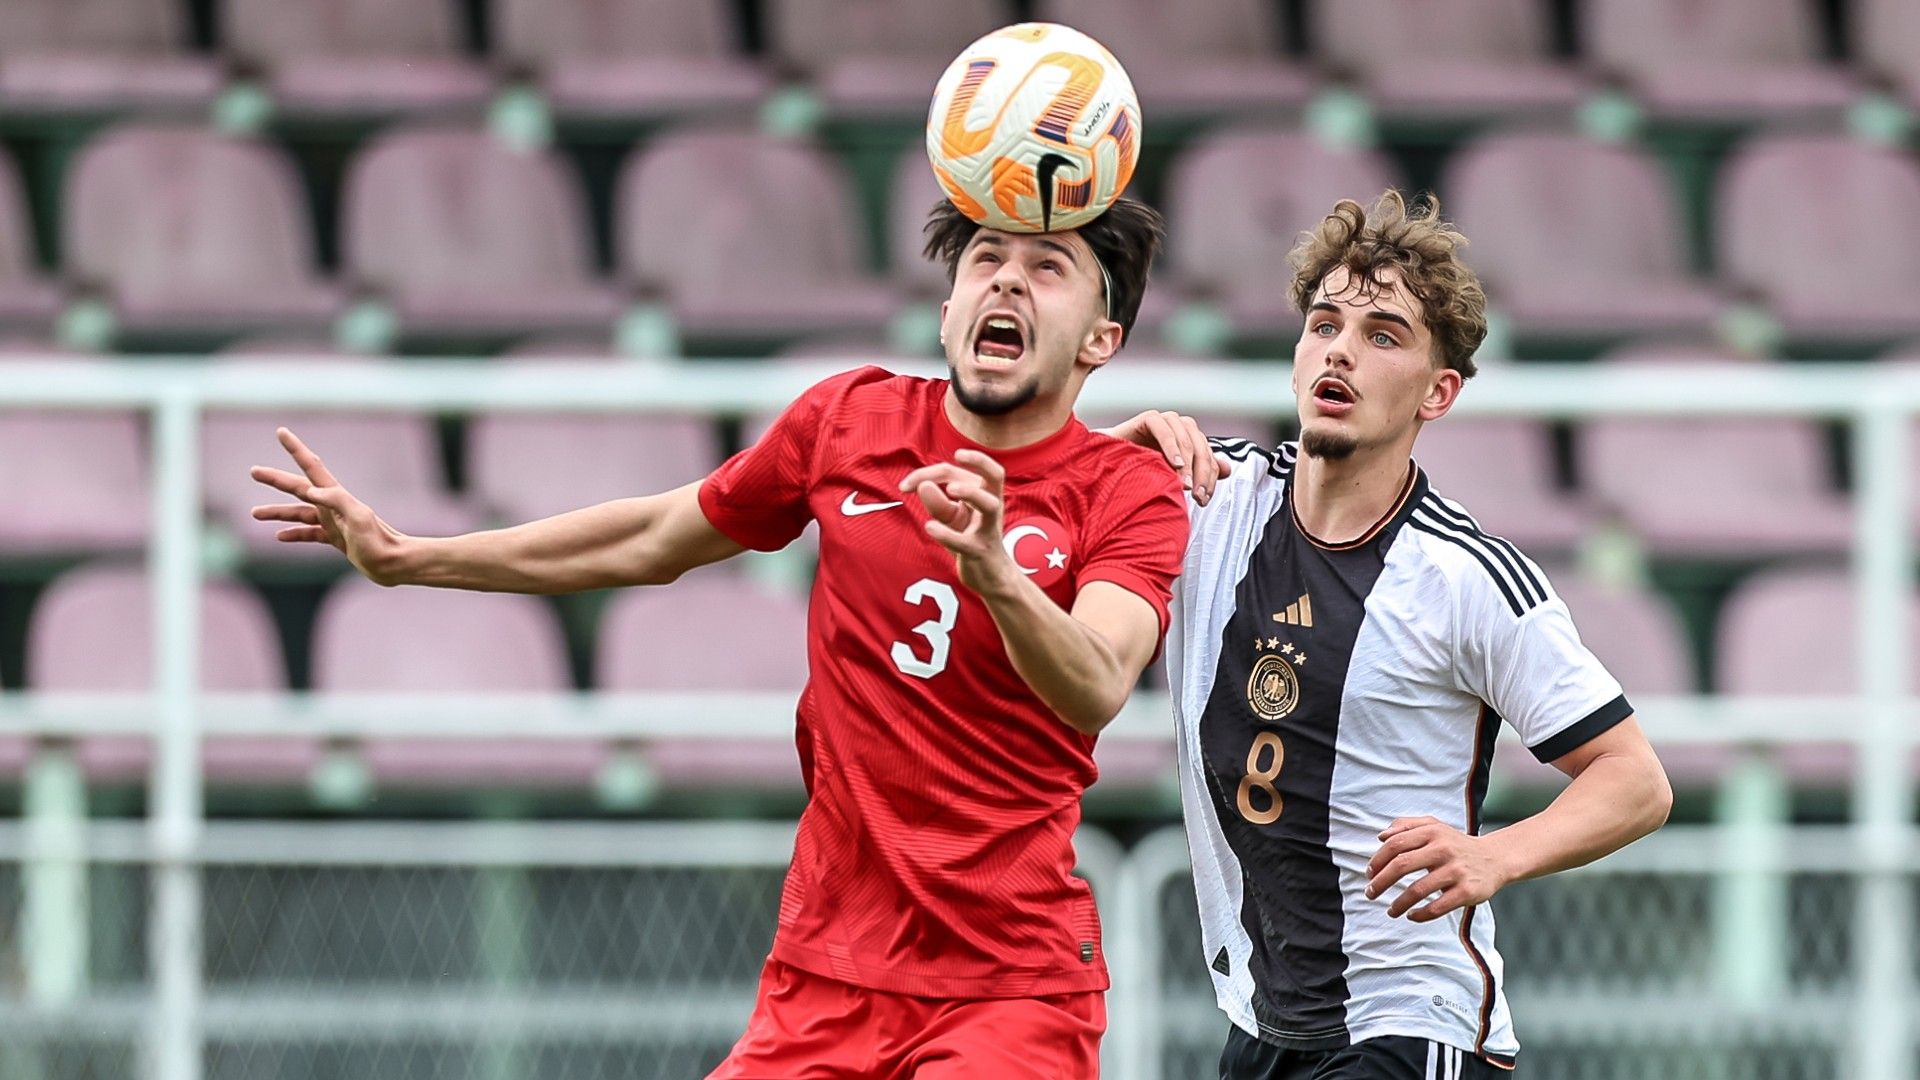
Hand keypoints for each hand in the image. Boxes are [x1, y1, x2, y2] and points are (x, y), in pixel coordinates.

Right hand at [250, 427, 408, 583]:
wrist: (393, 563)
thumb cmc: (378, 541)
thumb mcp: (359, 518)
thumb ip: (336, 501)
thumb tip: (310, 491)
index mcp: (336, 496)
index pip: (312, 467)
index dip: (296, 449)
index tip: (281, 432)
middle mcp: (333, 506)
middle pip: (298, 488)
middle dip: (276, 479)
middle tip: (253, 471)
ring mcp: (334, 522)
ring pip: (300, 513)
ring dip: (278, 512)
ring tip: (254, 513)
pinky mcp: (337, 539)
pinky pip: (310, 533)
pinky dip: (294, 533)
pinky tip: (279, 536)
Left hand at [898, 449, 1020, 595]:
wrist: (989, 576)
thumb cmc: (969, 538)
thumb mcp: (951, 517)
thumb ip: (937, 502)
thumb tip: (923, 485)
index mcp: (984, 493)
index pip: (956, 472)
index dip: (928, 472)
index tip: (905, 485)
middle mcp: (991, 507)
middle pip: (995, 474)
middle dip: (980, 459)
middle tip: (957, 455)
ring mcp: (988, 530)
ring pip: (989, 505)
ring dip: (971, 493)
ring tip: (951, 490)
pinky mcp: (979, 552)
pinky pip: (965, 542)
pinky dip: (946, 534)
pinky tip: (930, 527)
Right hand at [1096, 410, 1229, 504]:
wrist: (1105, 465)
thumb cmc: (1139, 471)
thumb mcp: (1172, 476)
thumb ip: (1199, 471)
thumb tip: (1227, 469)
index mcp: (1189, 440)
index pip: (1207, 456)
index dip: (1208, 477)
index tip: (1203, 499)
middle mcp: (1179, 428)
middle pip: (1200, 446)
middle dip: (1201, 473)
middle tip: (1196, 495)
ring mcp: (1164, 421)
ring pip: (1186, 437)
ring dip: (1187, 462)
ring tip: (1184, 485)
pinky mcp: (1148, 418)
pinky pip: (1163, 428)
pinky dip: (1171, 445)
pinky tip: (1174, 463)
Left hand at [1365, 817, 1512, 922]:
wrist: (1495, 859)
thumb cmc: (1456, 844)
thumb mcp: (1434, 826)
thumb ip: (1406, 825)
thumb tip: (1381, 836)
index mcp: (1432, 832)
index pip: (1395, 844)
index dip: (1377, 860)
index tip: (1369, 874)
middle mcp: (1443, 849)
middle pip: (1402, 865)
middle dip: (1381, 882)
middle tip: (1370, 893)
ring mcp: (1456, 871)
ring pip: (1418, 890)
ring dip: (1398, 903)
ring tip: (1390, 911)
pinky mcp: (1467, 891)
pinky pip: (1438, 907)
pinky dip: (1420, 914)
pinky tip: (1411, 915)